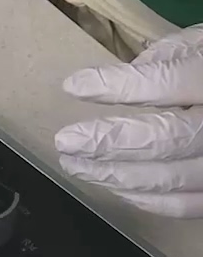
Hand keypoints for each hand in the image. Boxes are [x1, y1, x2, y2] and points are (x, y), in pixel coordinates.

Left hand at [54, 24, 202, 217]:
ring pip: (174, 177)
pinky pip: (192, 205)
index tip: (73, 86)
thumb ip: (181, 51)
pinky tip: (120, 188)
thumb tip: (133, 71)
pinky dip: (150, 200)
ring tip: (77, 164)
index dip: (117, 85)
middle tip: (66, 142)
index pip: (170, 81)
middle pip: (168, 138)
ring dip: (116, 174)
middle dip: (109, 142)